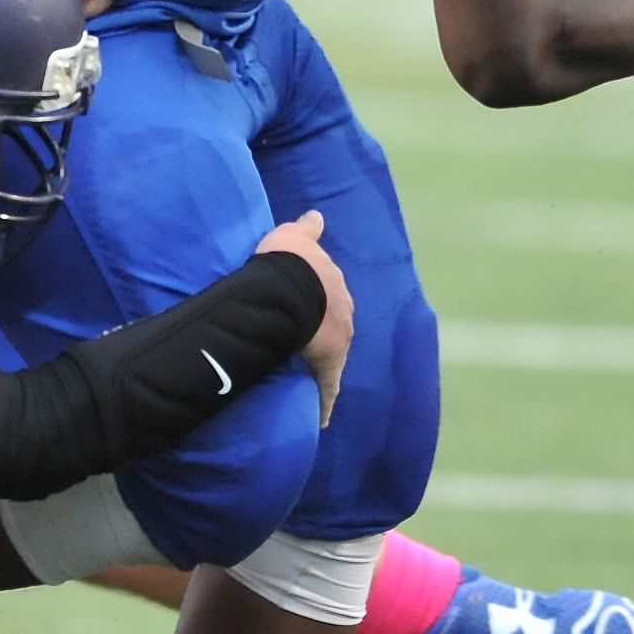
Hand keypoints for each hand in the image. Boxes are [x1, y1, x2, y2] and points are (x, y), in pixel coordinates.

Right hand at [255, 209, 353, 424]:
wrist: (292, 286)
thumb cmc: (290, 260)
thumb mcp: (295, 236)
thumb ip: (306, 229)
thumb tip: (317, 215)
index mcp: (334, 286)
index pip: (331, 297)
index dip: (321, 304)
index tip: (316, 312)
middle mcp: (343, 313)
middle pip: (337, 327)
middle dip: (328, 336)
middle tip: (314, 345)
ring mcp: (338, 341)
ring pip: (335, 358)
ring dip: (327, 368)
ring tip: (315, 382)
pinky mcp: (328, 365)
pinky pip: (327, 387)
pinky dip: (325, 402)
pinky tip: (322, 419)